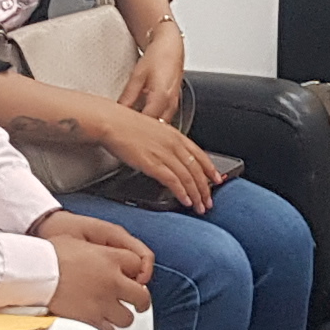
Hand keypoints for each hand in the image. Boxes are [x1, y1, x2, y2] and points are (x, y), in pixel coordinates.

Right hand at [35, 212, 154, 329]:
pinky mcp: (92, 320)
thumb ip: (97, 250)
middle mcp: (112, 281)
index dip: (136, 273)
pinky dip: (104, 327)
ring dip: (120, 316)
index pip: (138, 265)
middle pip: (141, 296)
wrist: (34, 274)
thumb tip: (100, 254)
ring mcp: (103, 302)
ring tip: (112, 313)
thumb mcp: (77, 241)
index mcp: (110, 258)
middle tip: (137, 303)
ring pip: (127, 317)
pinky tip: (97, 321)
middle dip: (140, 301)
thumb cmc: (48, 256)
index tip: (132, 278)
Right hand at [95, 105, 220, 211]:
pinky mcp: (152, 163)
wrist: (112, 122)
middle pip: (197, 170)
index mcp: (175, 135)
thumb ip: (165, 143)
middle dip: (205, 188)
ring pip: (188, 177)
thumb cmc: (126, 125)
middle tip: (209, 202)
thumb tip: (171, 155)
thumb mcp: (154, 130)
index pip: (200, 155)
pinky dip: (182, 193)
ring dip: (196, 195)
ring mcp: (164, 154)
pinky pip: (173, 181)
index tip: (216, 180)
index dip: (210, 170)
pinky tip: (186, 201)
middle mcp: (173, 144)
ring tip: (200, 207)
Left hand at [116, 20, 186, 122]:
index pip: (146, 124)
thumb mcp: (138, 76)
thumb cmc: (158, 57)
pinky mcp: (173, 105)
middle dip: (141, 133)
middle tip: (124, 132)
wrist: (171, 47)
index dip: (133, 130)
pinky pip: (163, 120)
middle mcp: (170, 105)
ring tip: (132, 127)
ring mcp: (173, 106)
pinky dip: (153, 122)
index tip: (120, 131)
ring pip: (160, 126)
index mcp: (161, 98)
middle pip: (155, 129)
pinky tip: (142, 120)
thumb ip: (128, 96)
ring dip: (148, 128)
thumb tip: (118, 111)